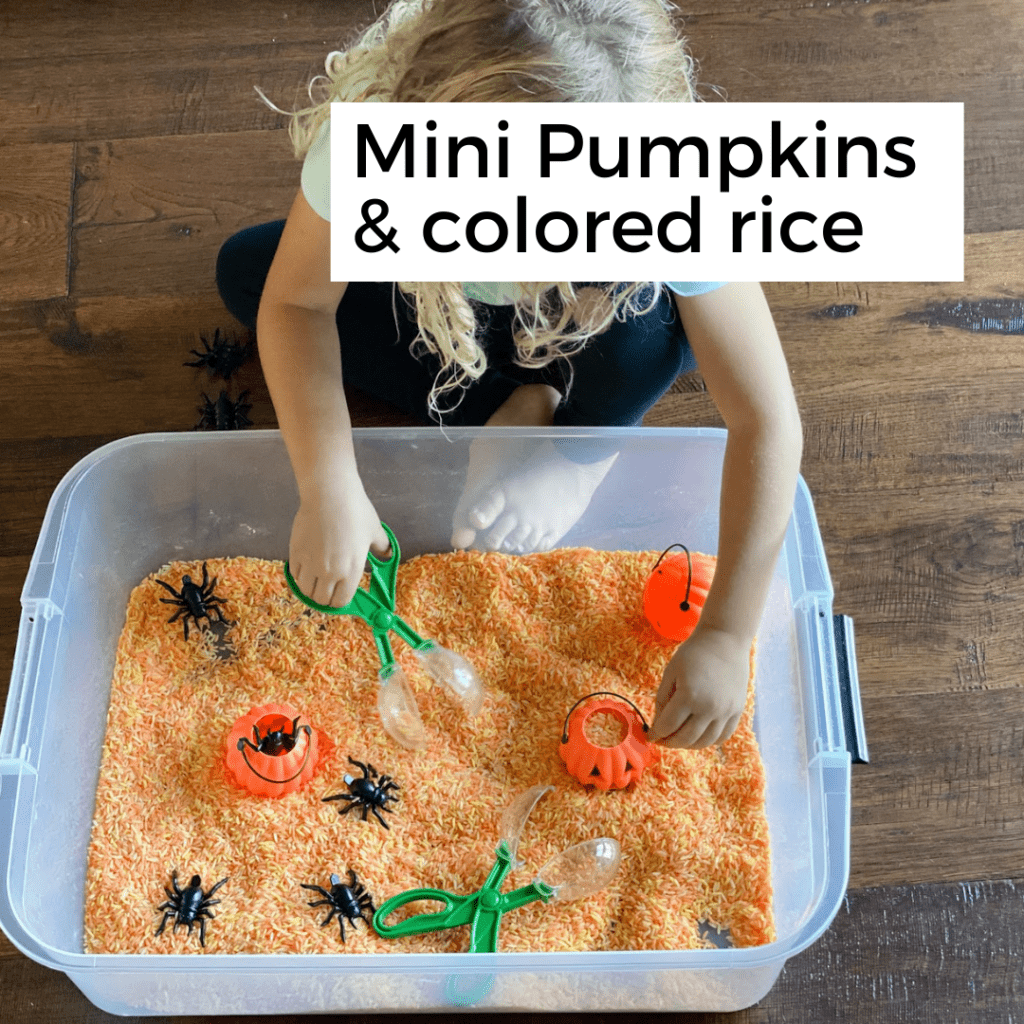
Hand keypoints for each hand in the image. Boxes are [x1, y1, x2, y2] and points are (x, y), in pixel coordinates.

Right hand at [288, 477, 389, 607]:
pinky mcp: (295, 554)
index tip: (340, 594)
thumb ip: (382, 547)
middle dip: (325, 597)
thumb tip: (388, 554)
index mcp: (351, 570)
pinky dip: (300, 576)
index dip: (341, 600)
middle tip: (327, 588)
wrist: (330, 494)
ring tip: (315, 581)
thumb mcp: (375, 531)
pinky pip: (295, 576)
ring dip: (311, 589)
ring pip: (306, 591)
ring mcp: (310, 564)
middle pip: (322, 600)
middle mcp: (330, 572)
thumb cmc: (355, 511)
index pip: (341, 601)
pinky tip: (306, 569)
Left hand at [648, 626, 751, 748]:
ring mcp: (726, 711)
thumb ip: (662, 700)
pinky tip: (699, 736)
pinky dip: (709, 741)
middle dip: (670, 742)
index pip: (668, 726)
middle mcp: (710, 708)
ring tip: (679, 739)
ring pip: (705, 742)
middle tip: (662, 740)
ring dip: (689, 745)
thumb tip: (658, 724)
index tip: (650, 736)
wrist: (725, 640)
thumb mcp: (670, 673)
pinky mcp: (737, 710)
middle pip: (686, 738)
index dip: (656, 734)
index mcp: (689, 696)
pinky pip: (723, 736)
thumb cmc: (694, 653)